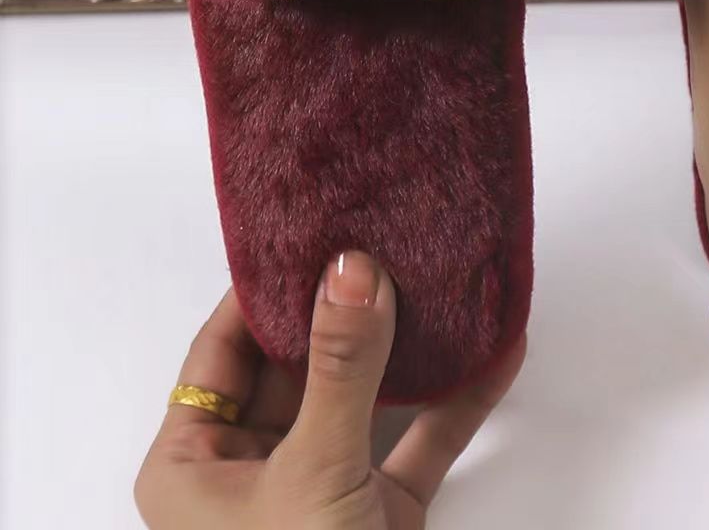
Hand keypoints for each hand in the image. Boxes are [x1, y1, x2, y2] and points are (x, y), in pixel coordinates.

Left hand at [136, 252, 523, 528]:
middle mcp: (254, 468)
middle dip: (351, 304)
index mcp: (194, 464)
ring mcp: (322, 486)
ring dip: (412, 345)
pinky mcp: (381, 511)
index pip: (224, 348)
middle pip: (302, 361)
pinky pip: (421, 439)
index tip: (314, 224)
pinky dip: (459, 399)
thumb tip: (350, 267)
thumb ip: (337, 368)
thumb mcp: (311, 475)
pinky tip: (497, 350)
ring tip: (443, 277)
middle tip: (390, 234)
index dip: (266, 285)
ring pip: (367, 394)